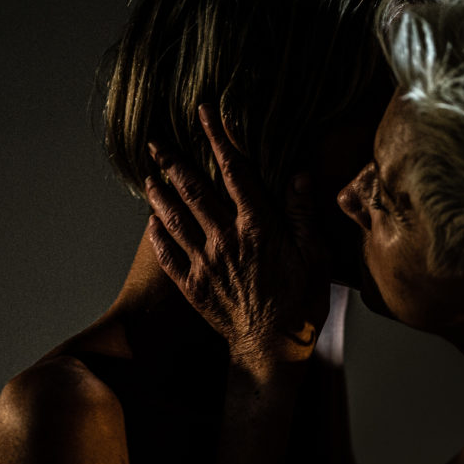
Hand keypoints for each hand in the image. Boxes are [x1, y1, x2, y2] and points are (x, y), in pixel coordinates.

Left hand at [145, 107, 330, 380]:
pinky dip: (156, 236)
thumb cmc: (301, 305)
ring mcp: (206, 263)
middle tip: (155, 141)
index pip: (235, 172)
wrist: (272, 351)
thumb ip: (302, 215)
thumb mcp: (316, 258)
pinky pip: (168, 256)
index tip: (205, 113)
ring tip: (148, 174)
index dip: (219, 139)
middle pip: (194, 191)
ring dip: (159, 194)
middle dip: (174, 162)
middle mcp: (226, 240)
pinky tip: (150, 222)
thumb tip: (298, 174)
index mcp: (258, 228)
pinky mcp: (193, 286)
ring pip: (175, 219)